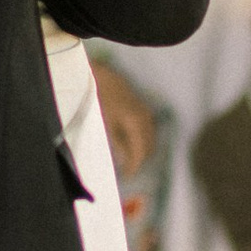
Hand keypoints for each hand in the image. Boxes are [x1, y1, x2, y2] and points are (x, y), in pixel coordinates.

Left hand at [89, 59, 157, 182]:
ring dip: (142, 150)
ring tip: (129, 160)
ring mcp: (146, 112)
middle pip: (149, 147)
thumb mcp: (106, 125)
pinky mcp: (142, 108)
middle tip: (128, 171)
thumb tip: (125, 162)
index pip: (141, 152)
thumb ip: (117, 144)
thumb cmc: (100, 99)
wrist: (100, 75)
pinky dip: (142, 139)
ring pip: (150, 138)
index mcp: (137, 124)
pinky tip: (131, 144)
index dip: (135, 166)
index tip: (128, 176)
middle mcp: (146, 119)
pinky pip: (147, 130)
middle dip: (140, 160)